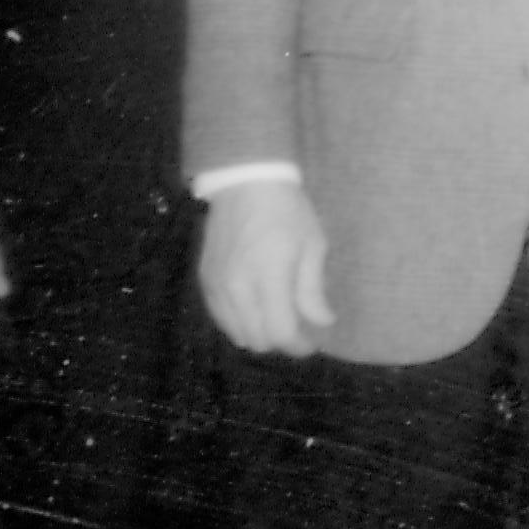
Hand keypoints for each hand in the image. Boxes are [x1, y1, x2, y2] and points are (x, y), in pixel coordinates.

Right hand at [198, 179, 332, 355]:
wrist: (245, 183)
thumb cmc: (288, 211)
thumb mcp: (312, 245)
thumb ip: (313, 289)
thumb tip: (323, 321)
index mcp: (268, 277)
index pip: (279, 332)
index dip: (298, 345)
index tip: (312, 342)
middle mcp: (237, 287)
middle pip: (257, 339)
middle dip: (280, 341)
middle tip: (298, 330)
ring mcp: (216, 285)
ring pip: (236, 333)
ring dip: (259, 334)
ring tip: (278, 319)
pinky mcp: (205, 280)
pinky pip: (220, 318)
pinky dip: (239, 322)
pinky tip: (255, 309)